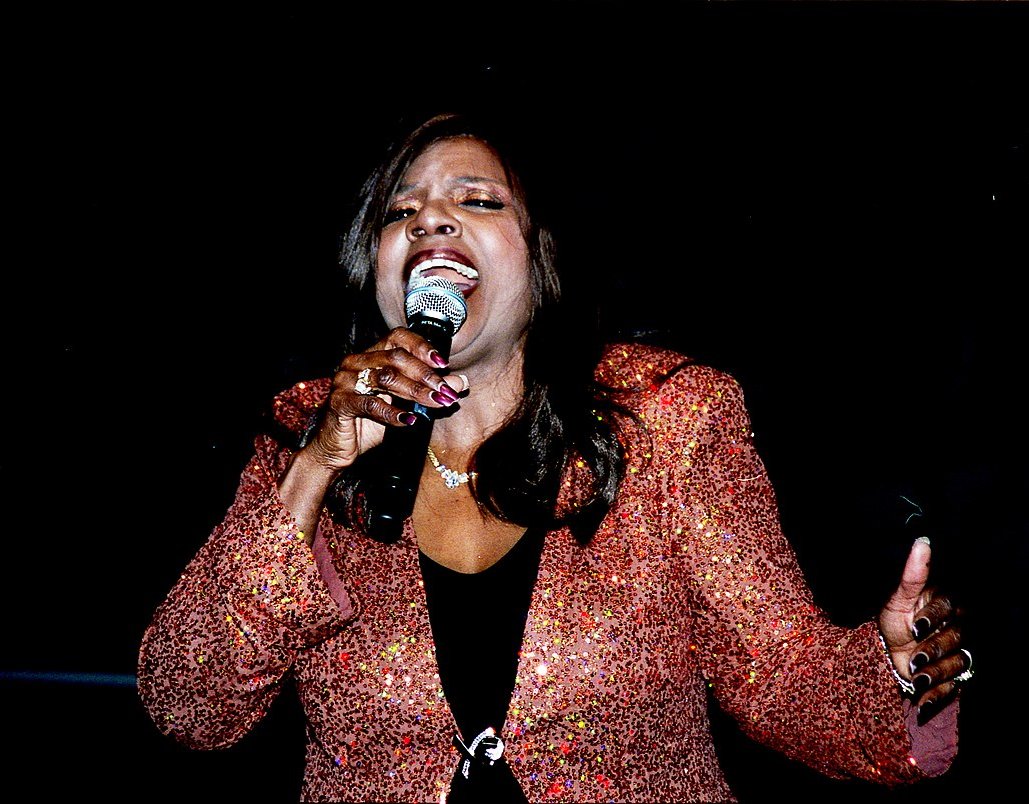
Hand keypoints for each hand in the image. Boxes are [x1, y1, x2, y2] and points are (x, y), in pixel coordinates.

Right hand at [302, 327, 465, 473]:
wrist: (337, 449)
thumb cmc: (369, 423)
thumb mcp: (405, 405)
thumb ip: (429, 391)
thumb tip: (460, 382)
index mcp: (371, 356)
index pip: (398, 338)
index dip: (422, 347)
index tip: (443, 364)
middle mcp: (356, 362)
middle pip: (396, 358)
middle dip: (425, 375)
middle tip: (446, 390)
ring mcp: (345, 380)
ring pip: (386, 378)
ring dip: (415, 391)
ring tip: (436, 402)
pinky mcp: (340, 402)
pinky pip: (370, 404)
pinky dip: (392, 413)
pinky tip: (409, 420)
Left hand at [878, 537, 968, 710]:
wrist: (889, 648)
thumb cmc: (895, 617)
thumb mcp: (898, 596)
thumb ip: (912, 573)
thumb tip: (922, 542)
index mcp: (945, 605)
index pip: (947, 609)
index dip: (933, 617)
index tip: (917, 624)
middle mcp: (955, 628)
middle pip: (954, 639)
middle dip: (933, 649)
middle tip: (914, 656)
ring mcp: (956, 653)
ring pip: (956, 664)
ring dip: (935, 674)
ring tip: (916, 677)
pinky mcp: (953, 676)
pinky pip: (952, 687)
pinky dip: (936, 695)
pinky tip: (922, 700)